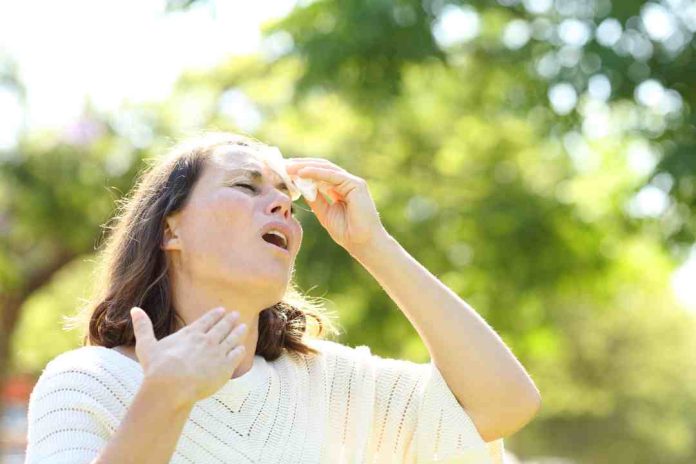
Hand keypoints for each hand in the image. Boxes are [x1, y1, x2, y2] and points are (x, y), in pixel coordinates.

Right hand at [130, 306, 247, 404]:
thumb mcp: (147, 345)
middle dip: (229, 320)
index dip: (215, 315)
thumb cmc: (157, 368)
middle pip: (221, 327)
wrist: (172, 386)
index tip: (222, 310)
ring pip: (232, 339)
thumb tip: (134, 309)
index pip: (206, 321)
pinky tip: (242, 348)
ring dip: (238, 332)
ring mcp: (217, 352)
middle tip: (236, 315)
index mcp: (190, 334)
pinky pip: (236, 356)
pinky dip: (239, 351)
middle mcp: (206, 340)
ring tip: (243, 326)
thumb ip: (143, 327)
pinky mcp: (225, 367)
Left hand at [286, 157, 386, 252]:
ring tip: (289, 166)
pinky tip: (302, 172)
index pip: (320, 174)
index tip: (285, 171)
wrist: (362, 243)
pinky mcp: (356, 184)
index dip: (303, 171)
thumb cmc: (346, 232)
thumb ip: (315, 198)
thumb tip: (301, 185)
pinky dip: (316, 172)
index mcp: (340, 189)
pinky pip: (332, 175)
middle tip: (284, 164)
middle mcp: (347, 183)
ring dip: (306, 166)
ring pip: (326, 168)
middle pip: (322, 168)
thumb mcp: (324, 213)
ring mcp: (352, 182)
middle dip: (302, 165)